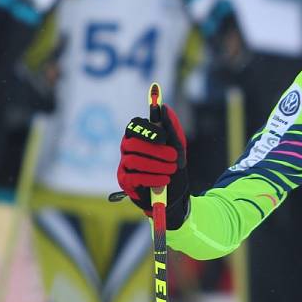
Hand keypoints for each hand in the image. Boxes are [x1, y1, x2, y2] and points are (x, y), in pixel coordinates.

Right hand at [117, 105, 189, 229]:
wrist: (174, 193)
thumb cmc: (173, 164)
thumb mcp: (177, 146)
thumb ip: (172, 127)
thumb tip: (165, 108)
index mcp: (139, 136)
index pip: (134, 126)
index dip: (147, 130)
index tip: (163, 137)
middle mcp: (128, 148)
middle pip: (133, 144)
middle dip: (155, 151)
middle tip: (174, 157)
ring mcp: (124, 164)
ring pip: (133, 161)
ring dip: (156, 165)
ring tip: (172, 170)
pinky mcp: (125, 181)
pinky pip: (134, 177)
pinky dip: (151, 178)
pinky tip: (164, 180)